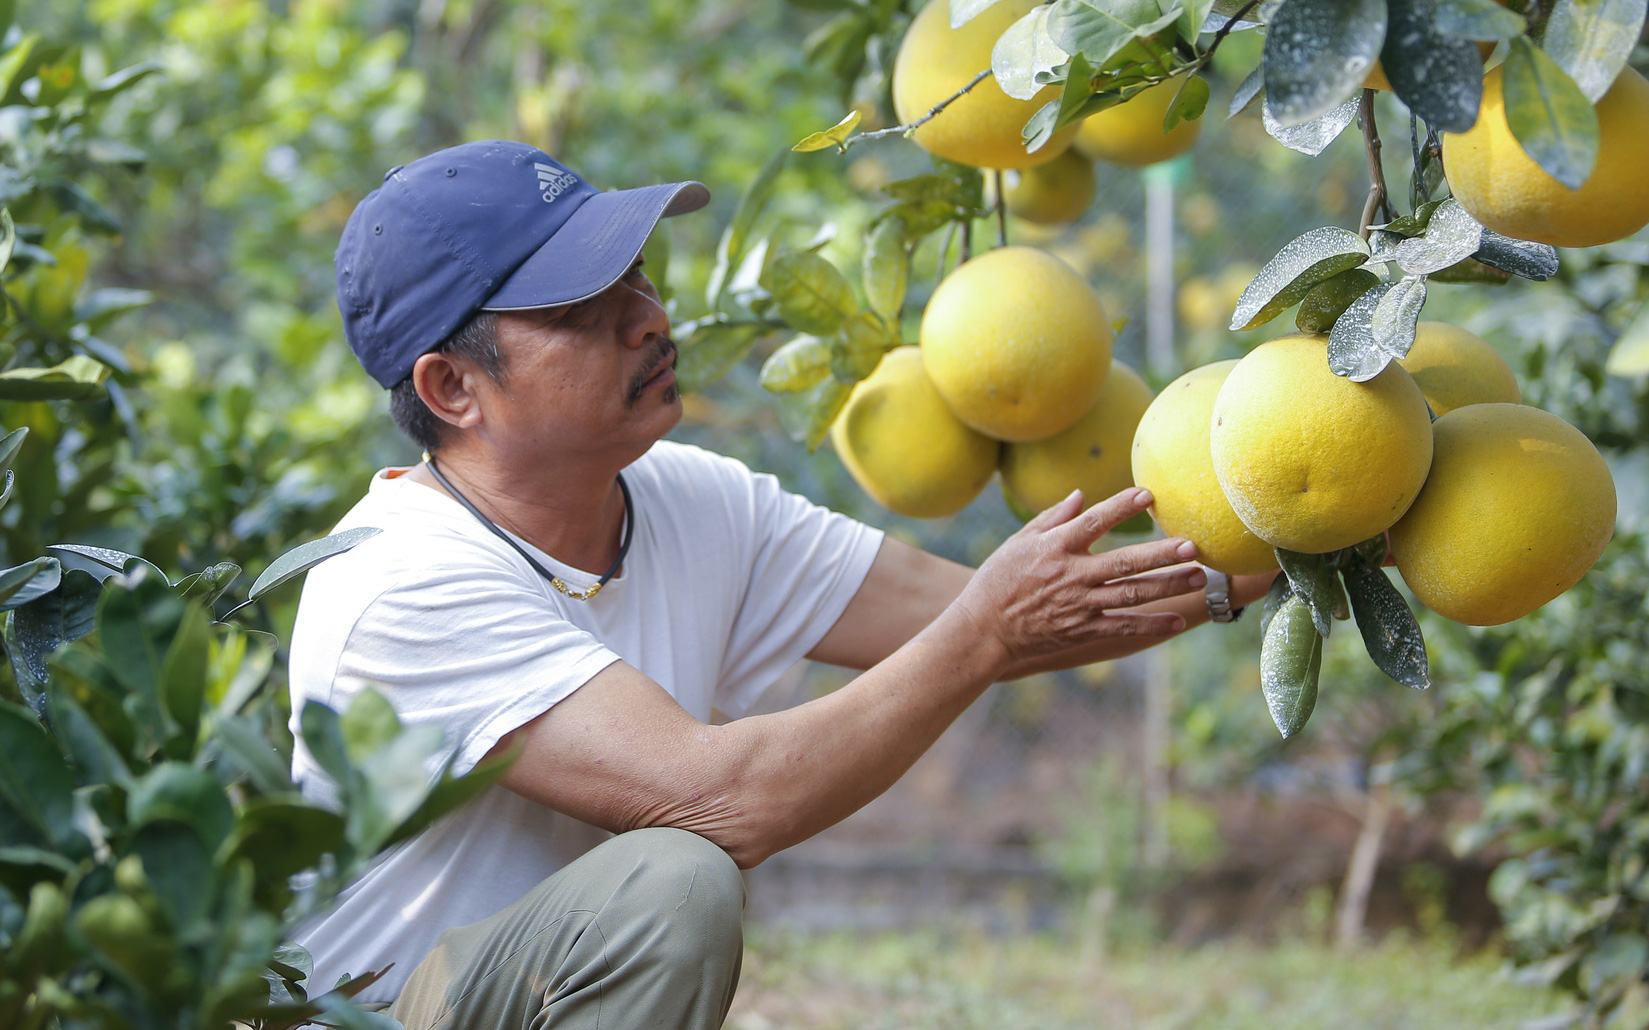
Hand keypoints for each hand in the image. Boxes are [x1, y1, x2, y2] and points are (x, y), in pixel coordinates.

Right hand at [951, 488, 1205, 669]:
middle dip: (1161, 555)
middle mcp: (1071, 576)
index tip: (1148, 495)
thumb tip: (1082, 495)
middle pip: (1124, 563)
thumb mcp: (1018, 543)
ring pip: (1131, 595)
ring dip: (1167, 586)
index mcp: (1054, 548)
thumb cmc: (998, 581)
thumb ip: (1052, 518)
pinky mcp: (1082, 630)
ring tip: (1198, 577)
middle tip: (1192, 546)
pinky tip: (1177, 621)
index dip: (1121, 508)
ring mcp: (1079, 606)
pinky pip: (1123, 627)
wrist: (983, 630)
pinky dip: (1151, 625)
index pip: (1094, 522)